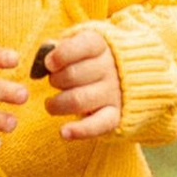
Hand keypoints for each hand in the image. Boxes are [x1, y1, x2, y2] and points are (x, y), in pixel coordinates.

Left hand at [39, 23, 122, 140]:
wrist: (132, 76)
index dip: (61, 55)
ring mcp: (114, 92)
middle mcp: (110, 68)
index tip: (49, 64)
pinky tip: (63, 132)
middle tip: (53, 81)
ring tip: (51, 104)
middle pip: (73, 75)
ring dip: (57, 104)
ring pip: (78, 101)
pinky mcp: (115, 115)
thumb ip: (61, 47)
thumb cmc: (91, 58)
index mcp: (101, 46)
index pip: (83, 46)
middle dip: (55, 80)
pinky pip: (97, 125)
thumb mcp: (80, 44)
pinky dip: (79, 131)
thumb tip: (44, 57)